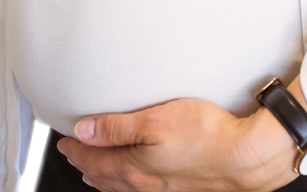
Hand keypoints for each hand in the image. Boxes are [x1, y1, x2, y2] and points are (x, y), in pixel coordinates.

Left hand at [56, 85, 304, 191]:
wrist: (243, 158)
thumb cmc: (204, 136)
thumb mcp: (154, 120)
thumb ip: (116, 126)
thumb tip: (83, 130)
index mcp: (133, 167)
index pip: (93, 159)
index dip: (75, 149)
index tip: (64, 141)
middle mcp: (144, 183)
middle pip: (104, 176)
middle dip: (85, 165)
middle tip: (73, 154)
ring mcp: (162, 188)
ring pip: (122, 186)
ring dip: (104, 178)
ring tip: (96, 172)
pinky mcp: (179, 187)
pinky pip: (141, 189)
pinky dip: (127, 183)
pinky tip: (136, 178)